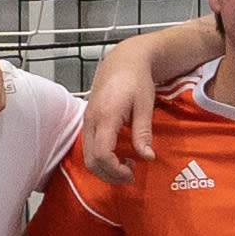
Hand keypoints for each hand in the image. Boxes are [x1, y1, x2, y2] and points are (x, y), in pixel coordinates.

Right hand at [81, 39, 162, 183]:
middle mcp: (91, 120)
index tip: (132, 171)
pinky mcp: (88, 120)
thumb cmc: (136, 79)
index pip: (102, 155)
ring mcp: (87, 120)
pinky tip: (117, 155)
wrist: (124, 60)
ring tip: (126, 166)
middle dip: (110, 175)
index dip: (116, 171)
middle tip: (130, 175)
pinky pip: (88, 147)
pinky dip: (100, 159)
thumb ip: (143, 133)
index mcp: (105, 117)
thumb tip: (147, 157)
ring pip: (87, 157)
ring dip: (105, 168)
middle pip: (91, 161)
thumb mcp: (145, 105)